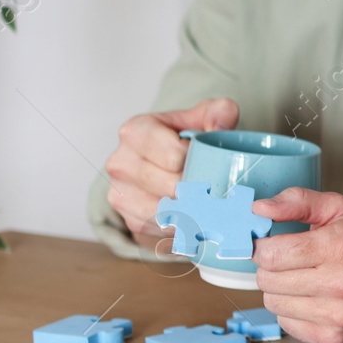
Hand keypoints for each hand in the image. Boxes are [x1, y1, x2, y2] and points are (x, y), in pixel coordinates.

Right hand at [103, 97, 238, 249]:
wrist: (162, 164)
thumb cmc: (183, 140)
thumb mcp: (202, 117)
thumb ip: (218, 112)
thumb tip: (222, 121)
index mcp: (135, 132)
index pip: (175, 155)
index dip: (198, 161)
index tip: (208, 160)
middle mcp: (120, 163)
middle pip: (172, 186)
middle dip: (199, 188)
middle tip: (217, 187)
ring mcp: (120, 194)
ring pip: (166, 211)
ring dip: (193, 211)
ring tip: (210, 203)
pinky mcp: (129, 219)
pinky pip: (162, 229)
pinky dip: (184, 226)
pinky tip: (197, 217)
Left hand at [251, 188, 342, 342]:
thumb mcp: (339, 210)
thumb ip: (298, 201)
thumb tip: (259, 209)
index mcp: (341, 246)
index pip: (272, 254)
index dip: (263, 248)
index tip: (271, 245)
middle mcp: (342, 283)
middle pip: (268, 280)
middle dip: (272, 268)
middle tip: (293, 262)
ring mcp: (338, 315)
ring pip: (273, 304)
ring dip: (282, 291)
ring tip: (306, 281)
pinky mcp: (333, 338)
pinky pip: (286, 324)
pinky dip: (293, 311)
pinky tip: (315, 301)